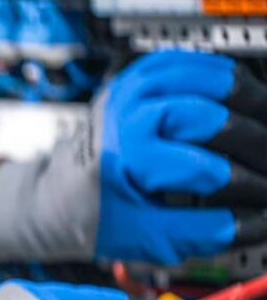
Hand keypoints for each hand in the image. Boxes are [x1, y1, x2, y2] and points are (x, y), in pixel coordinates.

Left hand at [0, 50, 266, 263]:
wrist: (54, 197)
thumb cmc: (91, 217)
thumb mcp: (140, 238)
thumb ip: (195, 234)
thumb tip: (248, 222)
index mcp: (122, 158)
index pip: (203, 168)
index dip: (243, 185)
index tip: (260, 199)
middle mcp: (123, 116)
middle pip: (208, 115)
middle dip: (251, 140)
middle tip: (264, 162)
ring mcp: (127, 91)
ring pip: (203, 78)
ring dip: (244, 99)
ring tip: (261, 125)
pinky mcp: (132, 80)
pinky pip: (185, 61)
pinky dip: (218, 74)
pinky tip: (240, 94)